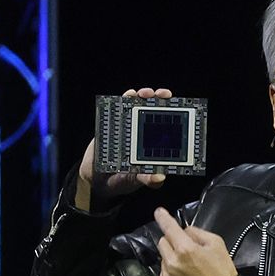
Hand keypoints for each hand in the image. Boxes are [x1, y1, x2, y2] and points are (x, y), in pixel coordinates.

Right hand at [77, 87, 171, 210]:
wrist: (94, 180)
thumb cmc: (120, 181)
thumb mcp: (134, 181)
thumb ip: (146, 179)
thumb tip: (159, 178)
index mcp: (153, 146)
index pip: (168, 128)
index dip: (176, 117)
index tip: (180, 109)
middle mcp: (143, 134)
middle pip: (156, 112)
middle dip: (161, 100)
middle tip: (164, 95)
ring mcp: (129, 127)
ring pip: (140, 106)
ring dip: (144, 96)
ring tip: (145, 93)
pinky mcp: (114, 125)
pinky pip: (120, 108)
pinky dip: (125, 99)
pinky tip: (129, 94)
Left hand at [153, 206, 237, 275]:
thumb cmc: (223, 273)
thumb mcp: (217, 244)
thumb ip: (197, 232)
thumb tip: (184, 231)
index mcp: (186, 249)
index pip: (169, 227)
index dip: (163, 217)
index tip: (159, 212)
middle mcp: (172, 262)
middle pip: (162, 242)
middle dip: (173, 242)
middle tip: (187, 250)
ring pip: (163, 258)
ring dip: (172, 258)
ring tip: (189, 268)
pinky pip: (163, 273)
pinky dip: (171, 273)